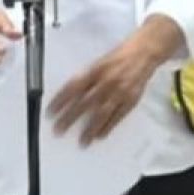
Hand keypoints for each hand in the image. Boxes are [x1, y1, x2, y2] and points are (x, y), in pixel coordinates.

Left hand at [48, 21, 176, 145]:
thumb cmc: (118, 58)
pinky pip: (118, 117)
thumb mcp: (98, 63)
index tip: (50, 112)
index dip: (61, 100)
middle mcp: (106, 82)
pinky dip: (108, 127)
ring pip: (101, 114)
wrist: (143, 53)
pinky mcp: (131, 100)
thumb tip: (69, 95)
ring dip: (90, 129)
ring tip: (82, 141)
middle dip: (70, 118)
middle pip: (85, 103)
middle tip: (59, 130)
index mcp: (95, 70)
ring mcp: (119, 92)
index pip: (73, 87)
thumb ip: (86, 78)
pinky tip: (100, 136)